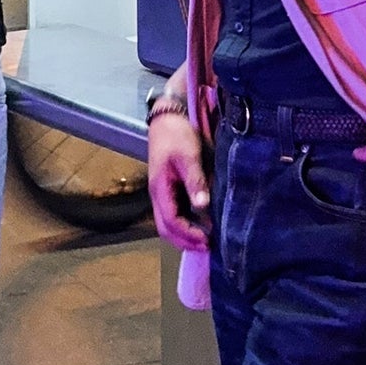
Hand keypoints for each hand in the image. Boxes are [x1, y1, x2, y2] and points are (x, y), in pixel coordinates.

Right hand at [146, 111, 211, 252]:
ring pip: (167, 223)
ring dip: (184, 235)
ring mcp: (161, 192)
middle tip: (208, 247)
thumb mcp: (188, 156)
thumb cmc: (177, 135)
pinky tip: (200, 223)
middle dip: (185, 242)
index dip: (189, 235)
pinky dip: (184, 224)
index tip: (208, 241)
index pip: (171, 222)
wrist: (167, 117)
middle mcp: (157, 194)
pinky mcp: (167, 188)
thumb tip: (202, 207)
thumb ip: (195, 181)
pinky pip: (173, 213)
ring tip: (205, 239)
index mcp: (160, 188)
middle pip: (165, 229)